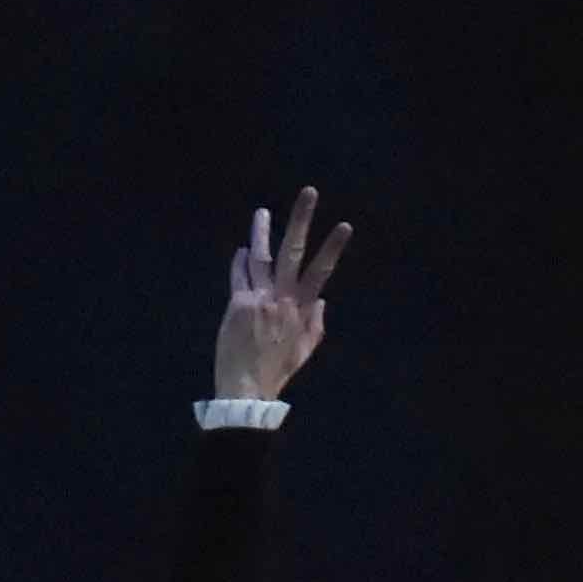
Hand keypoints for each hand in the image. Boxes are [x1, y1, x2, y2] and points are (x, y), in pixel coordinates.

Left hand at [211, 186, 350, 403]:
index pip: (321, 272)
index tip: (345, 225)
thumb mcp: (305, 350)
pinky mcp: (237, 303)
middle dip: (302, 221)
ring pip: (260, 257)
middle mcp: (281, 298)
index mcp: (301, 309)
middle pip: (293, 252)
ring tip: (262, 212)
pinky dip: (240, 261)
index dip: (333, 247)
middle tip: (309, 192)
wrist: (246, 388)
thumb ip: (316, 323)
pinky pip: (239, 275)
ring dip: (261, 231)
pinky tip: (242, 251)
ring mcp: (258, 298)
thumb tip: (322, 300)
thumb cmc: (277, 371)